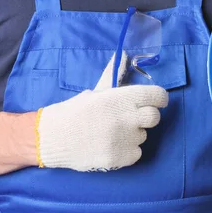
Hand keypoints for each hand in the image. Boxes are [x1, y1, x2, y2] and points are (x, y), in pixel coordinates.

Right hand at [37, 52, 168, 171]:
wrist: (53, 138)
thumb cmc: (75, 111)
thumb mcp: (96, 91)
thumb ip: (114, 74)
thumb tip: (124, 54)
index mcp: (122, 97)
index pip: (158, 96)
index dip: (158, 99)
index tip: (154, 102)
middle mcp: (128, 117)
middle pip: (154, 117)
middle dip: (145, 118)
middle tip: (129, 119)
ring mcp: (125, 140)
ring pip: (143, 136)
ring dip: (131, 135)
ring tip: (110, 133)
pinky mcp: (122, 159)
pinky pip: (136, 153)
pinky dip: (126, 151)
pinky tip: (110, 146)